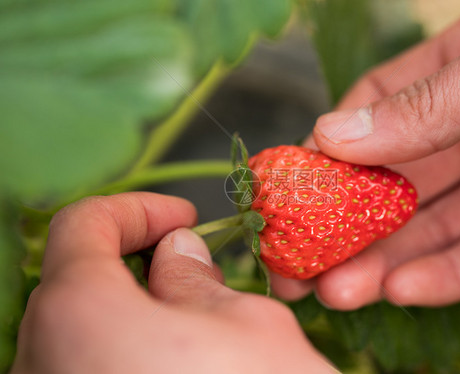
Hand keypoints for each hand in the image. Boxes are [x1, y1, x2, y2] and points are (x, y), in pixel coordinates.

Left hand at [11, 193, 335, 373]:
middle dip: (136, 265)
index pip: (82, 226)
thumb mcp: (250, 327)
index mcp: (79, 316)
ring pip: (79, 339)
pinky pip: (84, 373)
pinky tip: (177, 371)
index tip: (182, 219)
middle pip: (74, 285)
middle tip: (194, 271)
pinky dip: (124, 358)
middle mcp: (38, 367)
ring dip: (132, 316)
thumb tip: (175, 252)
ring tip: (196, 331)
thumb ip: (199, 277)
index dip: (137, 209)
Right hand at [272, 0, 459, 308]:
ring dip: (385, 258)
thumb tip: (335, 131)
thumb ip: (433, 95)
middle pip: (399, 178)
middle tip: (299, 261)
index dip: (334, 147)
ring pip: (437, 223)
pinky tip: (403, 287)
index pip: (382, 108)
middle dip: (348, 220)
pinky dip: (446, 273)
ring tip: (338, 289)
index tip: (295, 188)